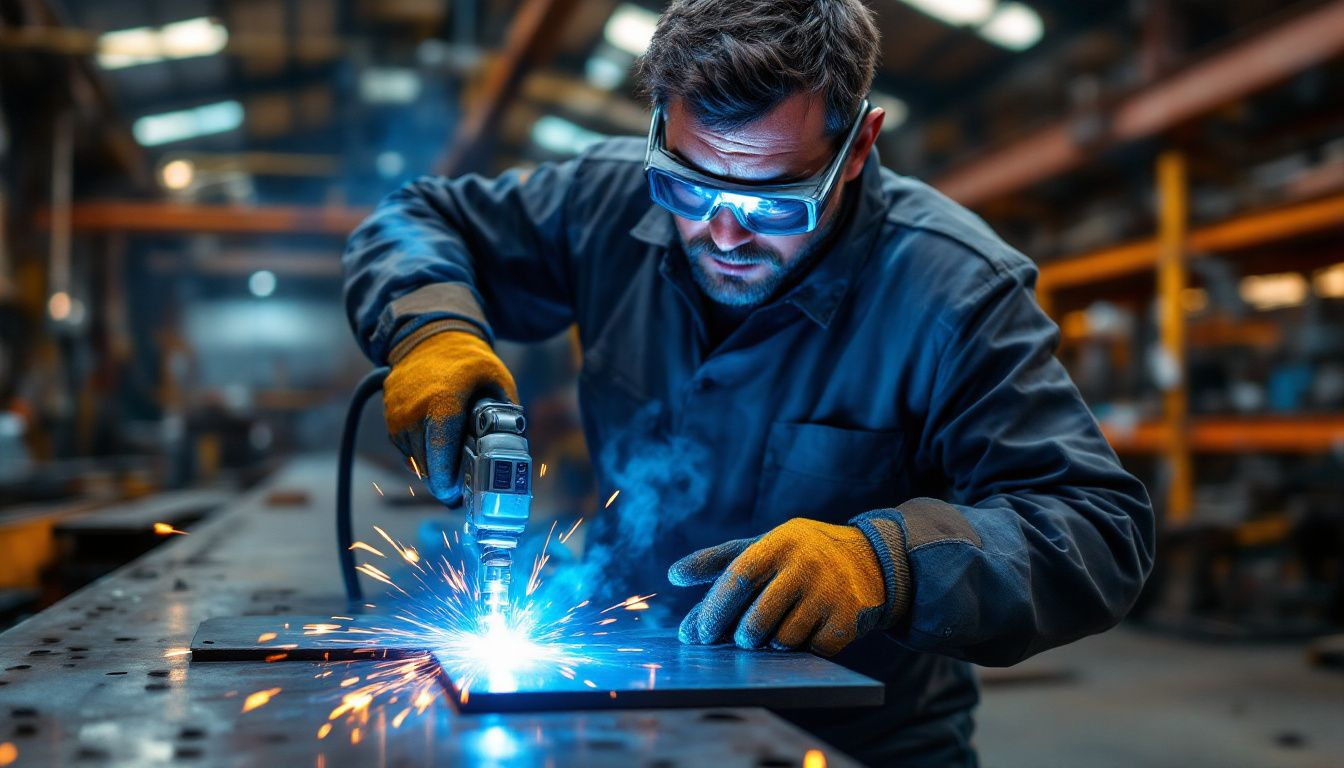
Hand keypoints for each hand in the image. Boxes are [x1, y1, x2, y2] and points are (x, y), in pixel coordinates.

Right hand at [383, 330, 517, 503]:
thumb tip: (518, 446)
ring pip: (412, 459)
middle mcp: (414, 410)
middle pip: (425, 463)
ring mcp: (397, 414)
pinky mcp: (389, 416)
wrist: (430, 336)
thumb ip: (508, 413)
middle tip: (459, 493)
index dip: (447, 481)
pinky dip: (419, 454)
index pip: (440, 452)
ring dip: (430, 469)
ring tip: (450, 471)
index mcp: (443, 401)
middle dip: (442, 482)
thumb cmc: (468, 361)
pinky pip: (404, 447)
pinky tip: (436, 451)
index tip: (456, 495)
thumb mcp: (497, 380)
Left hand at [668, 518, 890, 655]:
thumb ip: (718, 561)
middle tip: (740, 638)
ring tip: (779, 626)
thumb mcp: (763, 547)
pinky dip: (802, 648)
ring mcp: (830, 593)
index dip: (714, 610)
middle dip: (741, 636)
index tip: (698, 636)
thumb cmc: (800, 556)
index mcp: (779, 543)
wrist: (870, 560)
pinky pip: (810, 650)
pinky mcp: (848, 620)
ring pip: (782, 639)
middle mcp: (805, 565)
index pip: (737, 578)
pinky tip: (808, 629)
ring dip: (773, 642)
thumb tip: (673, 575)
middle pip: (757, 620)